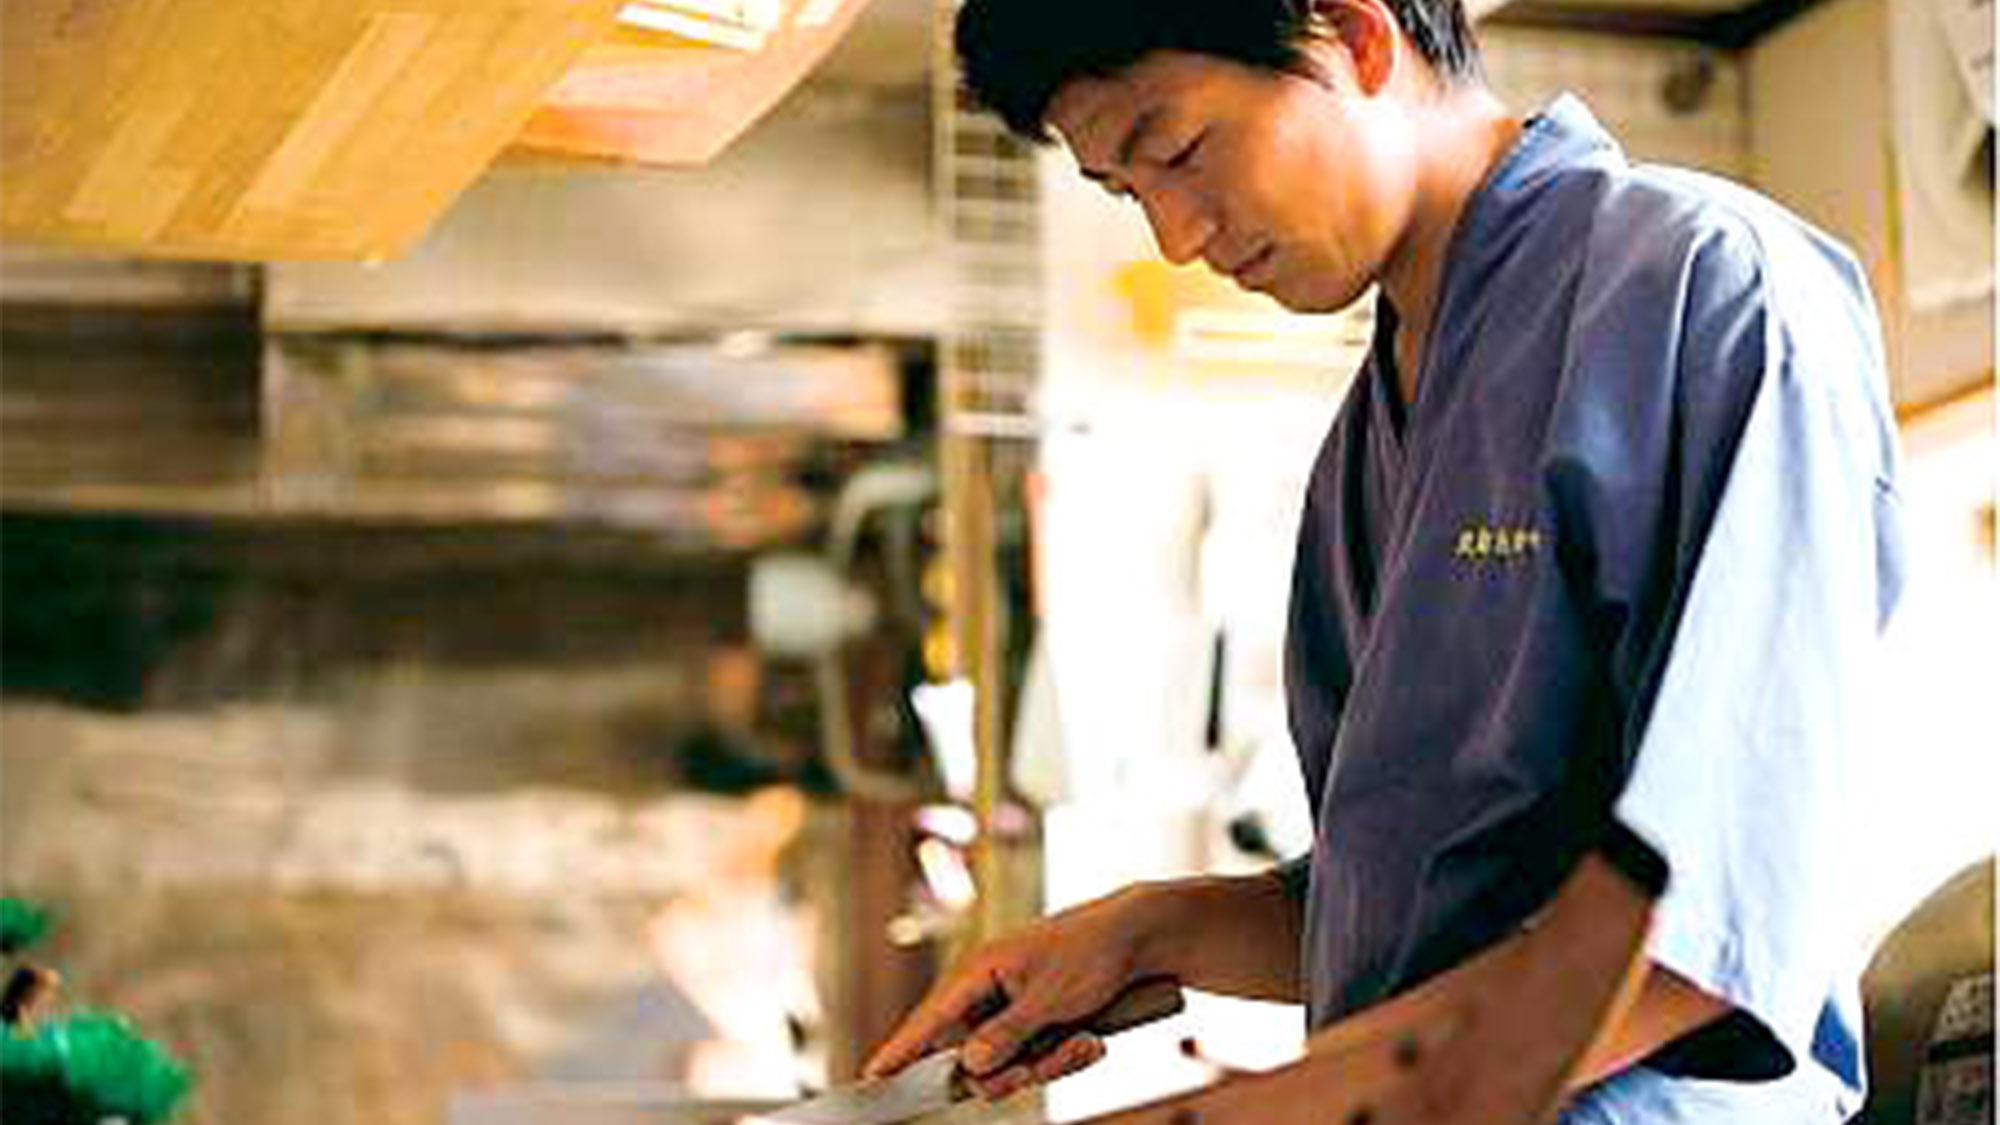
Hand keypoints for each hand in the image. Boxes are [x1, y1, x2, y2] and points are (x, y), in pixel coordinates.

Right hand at [863, 887, 1157, 1098]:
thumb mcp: (1050, 998)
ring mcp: (1016, 1008)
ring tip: (1084, 1040)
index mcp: (980, 971)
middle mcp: (991, 991)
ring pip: (1011, 1064)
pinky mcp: (1040, 1020)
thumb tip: (968, 1066)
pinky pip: (1039, 1058)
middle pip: (974, 1058)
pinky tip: (1092, 1038)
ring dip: (1049, 1063)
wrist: (1142, 938)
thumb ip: (1005, 1036)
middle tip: (1041, 1064)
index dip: (901, 1050)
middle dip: (1012, 1071)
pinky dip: (1065, 1055)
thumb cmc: (1092, 953)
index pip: (929, 1019)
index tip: (872, 1077)